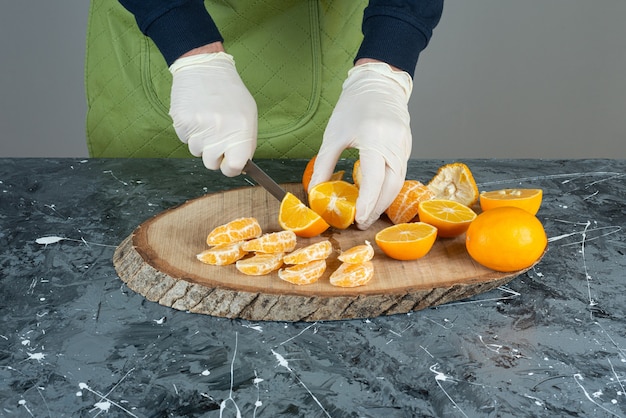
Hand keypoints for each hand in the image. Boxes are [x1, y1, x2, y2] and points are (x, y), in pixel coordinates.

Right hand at [169, 51, 256, 176]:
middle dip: (214, 154)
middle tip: (216, 136)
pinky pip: (184, 139)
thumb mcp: (248, 115)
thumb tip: (240, 165)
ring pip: (196, 152)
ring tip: (207, 119)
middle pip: (211, 164)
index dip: (231, 167)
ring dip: (201, 141)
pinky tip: (196, 113)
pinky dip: (189, 130)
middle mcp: (220, 132)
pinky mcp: (182, 122)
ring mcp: (199, 128)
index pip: (234, 167)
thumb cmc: (230, 93)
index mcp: (241, 131)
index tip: (229, 162)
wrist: (204, 67)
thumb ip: (245, 142)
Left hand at [309, 61, 412, 228]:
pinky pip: (399, 173)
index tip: (358, 220)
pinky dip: (387, 188)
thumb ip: (324, 165)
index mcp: (375, 138)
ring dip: (383, 201)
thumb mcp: (333, 135)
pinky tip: (375, 196)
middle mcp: (395, 144)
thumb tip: (315, 192)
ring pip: (398, 183)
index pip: (374, 178)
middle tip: (361, 223)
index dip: (367, 203)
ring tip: (367, 214)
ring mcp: (404, 146)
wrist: (378, 84)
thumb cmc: (353, 106)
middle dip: (376, 208)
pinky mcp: (407, 148)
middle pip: (391, 187)